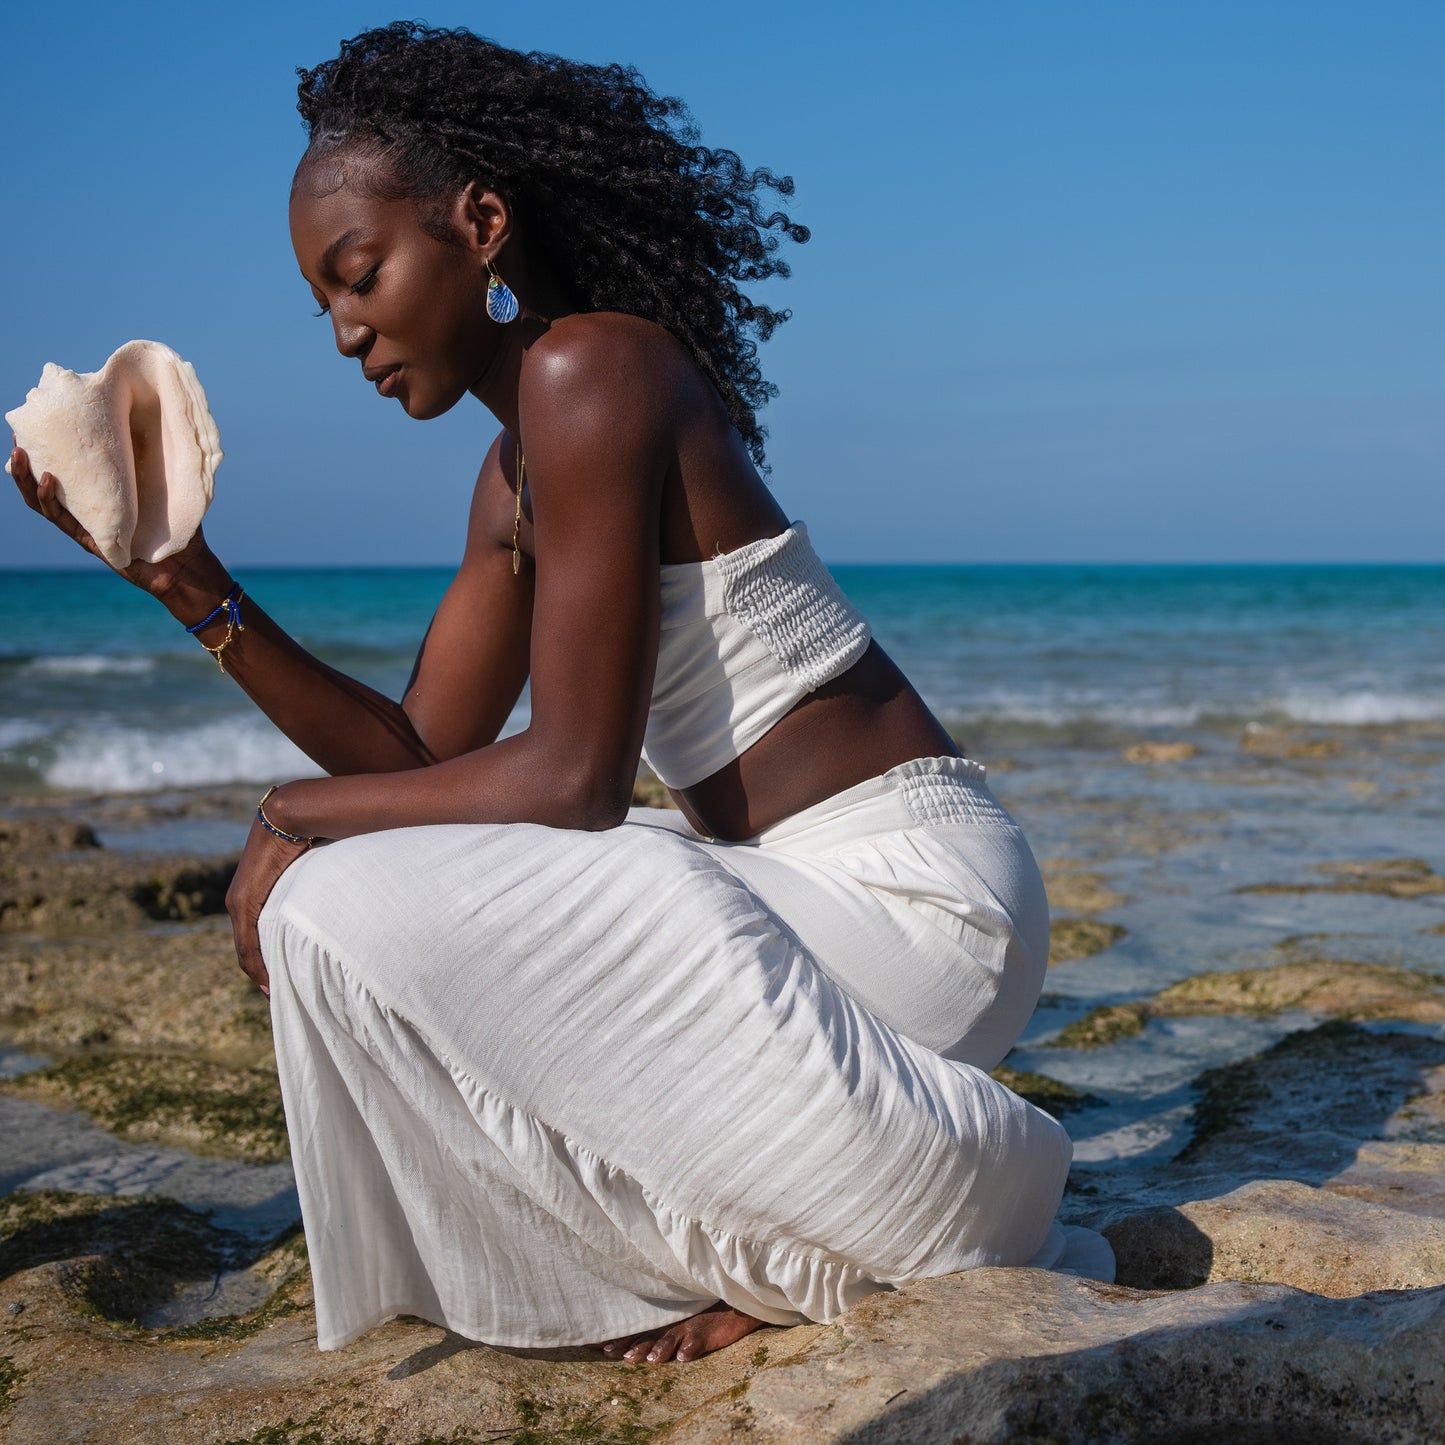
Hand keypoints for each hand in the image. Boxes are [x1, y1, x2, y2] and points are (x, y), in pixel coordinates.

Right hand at [10, 442, 218, 598]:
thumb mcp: (167, 485)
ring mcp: (84, 524)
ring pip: (42, 501)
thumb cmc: (179, 525)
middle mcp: (86, 508)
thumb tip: (159, 420)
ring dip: (26, 478)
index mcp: (99, 494)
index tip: (37, 422)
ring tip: (20, 453)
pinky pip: (61, 518)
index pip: (67, 469)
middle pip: (42, 483)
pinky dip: (50, 499)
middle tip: (17, 437)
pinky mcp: (88, 540)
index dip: (48, 449)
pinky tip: (47, 478)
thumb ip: (158, 460)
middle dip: (24, 461)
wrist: (185, 564)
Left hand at [226, 811, 311, 996]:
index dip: (270, 959)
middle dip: (264, 973)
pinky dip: (256, 965)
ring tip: (275, 994)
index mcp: (260, 893)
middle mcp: (242, 900)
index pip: (260, 935)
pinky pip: (246, 944)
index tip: (285, 979)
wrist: (289, 814)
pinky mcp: (242, 903)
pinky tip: (267, 981)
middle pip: (250, 948)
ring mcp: (239, 902)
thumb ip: (318, 888)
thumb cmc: (310, 834)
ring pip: (246, 950)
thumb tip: (345, 893)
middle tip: (280, 995)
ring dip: (260, 974)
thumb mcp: (313, 870)